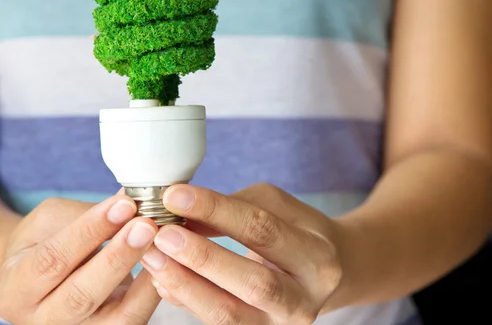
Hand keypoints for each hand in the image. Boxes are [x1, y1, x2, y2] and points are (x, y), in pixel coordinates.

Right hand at [0, 195, 160, 324]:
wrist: (48, 276)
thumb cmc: (48, 242)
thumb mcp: (53, 221)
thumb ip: (88, 213)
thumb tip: (135, 197)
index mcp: (18, 287)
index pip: (53, 259)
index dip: (90, 230)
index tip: (124, 204)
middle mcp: (44, 320)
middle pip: (82, 295)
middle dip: (119, 257)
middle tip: (147, 224)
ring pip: (118, 316)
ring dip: (145, 276)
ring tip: (163, 242)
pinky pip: (137, 318)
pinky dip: (156, 291)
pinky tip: (170, 262)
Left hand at [140, 183, 344, 324]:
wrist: (323, 274)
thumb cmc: (297, 233)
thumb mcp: (278, 208)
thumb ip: (234, 208)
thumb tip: (182, 213)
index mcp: (317, 257)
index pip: (263, 230)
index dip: (217, 210)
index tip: (176, 195)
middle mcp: (305, 299)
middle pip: (253, 282)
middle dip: (203, 257)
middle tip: (163, 234)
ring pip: (230, 314)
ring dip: (186, 285)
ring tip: (153, 258)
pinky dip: (187, 301)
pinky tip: (163, 280)